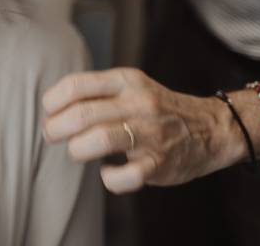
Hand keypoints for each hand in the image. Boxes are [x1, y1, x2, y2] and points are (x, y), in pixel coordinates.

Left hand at [42, 68, 244, 193]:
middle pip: (81, 115)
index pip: (76, 85)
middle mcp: (138, 103)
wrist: (211, 128)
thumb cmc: (156, 108)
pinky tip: (108, 172)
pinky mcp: (160, 163)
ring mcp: (150, 134)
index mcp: (126, 81)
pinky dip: (109, 178)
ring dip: (77, 150)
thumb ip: (95, 91)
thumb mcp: (129, 86)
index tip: (49, 112)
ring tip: (77, 151)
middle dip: (55, 129)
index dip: (52, 101)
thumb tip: (50, 109)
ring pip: (99, 140)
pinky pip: (126, 176)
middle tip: (52, 135)